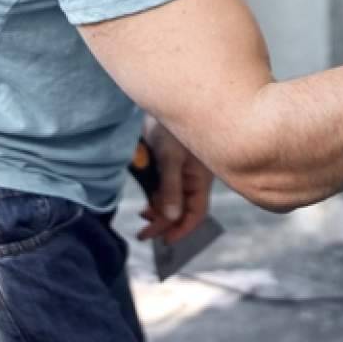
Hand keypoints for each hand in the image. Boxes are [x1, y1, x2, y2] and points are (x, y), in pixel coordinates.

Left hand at [137, 117, 213, 244]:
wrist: (162, 100)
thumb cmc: (172, 127)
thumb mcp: (171, 158)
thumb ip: (170, 189)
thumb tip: (169, 218)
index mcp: (199, 180)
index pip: (195, 213)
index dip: (182, 230)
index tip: (165, 241)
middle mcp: (191, 179)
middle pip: (180, 210)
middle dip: (164, 224)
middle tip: (143, 234)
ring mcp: (179, 173)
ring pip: (170, 201)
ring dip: (157, 213)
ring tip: (142, 219)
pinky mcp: (166, 165)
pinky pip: (161, 189)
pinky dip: (154, 199)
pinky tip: (145, 204)